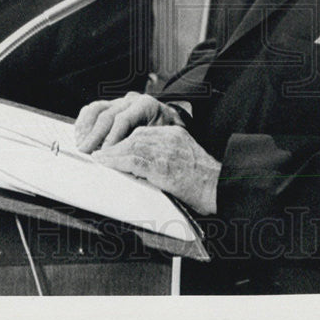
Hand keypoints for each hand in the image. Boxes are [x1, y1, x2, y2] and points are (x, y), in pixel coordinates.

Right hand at [74, 91, 183, 152]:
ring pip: (97, 109)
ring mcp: (119, 102)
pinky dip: (84, 121)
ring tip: (81, 144)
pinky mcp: (110, 106)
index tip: (105, 152)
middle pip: (107, 114)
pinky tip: (80, 135)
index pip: (123, 120)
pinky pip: (93, 109)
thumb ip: (148, 144)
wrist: (168, 121)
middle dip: (95, 135)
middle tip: (86, 151)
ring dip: (86, 127)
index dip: (112, 137)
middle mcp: (130, 101)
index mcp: (145, 105)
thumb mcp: (163, 137)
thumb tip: (133, 159)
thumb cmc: (166, 131)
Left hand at [92, 126, 219, 215]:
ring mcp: (166, 151)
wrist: (219, 187)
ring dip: (112, 154)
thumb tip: (144, 165)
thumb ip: (167, 156)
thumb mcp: (187, 159)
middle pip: (135, 137)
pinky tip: (107, 164)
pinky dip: (117, 162)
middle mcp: (170, 138)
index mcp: (176, 134)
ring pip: (131, 146)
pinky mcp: (162, 166)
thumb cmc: (205, 181)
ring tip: (100, 159)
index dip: (126, 140)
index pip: (144, 132)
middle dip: (116, 145)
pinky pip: (133, 160)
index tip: (114, 148)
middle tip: (101, 153)